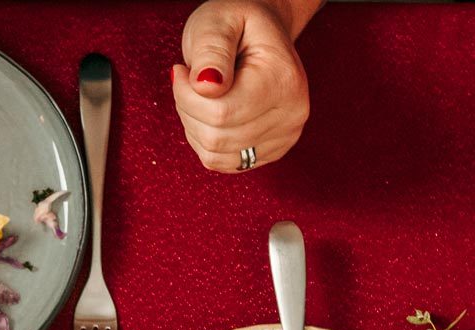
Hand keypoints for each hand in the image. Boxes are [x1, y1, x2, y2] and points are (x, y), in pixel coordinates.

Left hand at [172, 0, 315, 171]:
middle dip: (189, 110)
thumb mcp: (218, 23)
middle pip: (216, 137)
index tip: (182, 71)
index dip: (186, 96)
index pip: (220, 113)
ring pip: (215, 154)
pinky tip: (209, 113)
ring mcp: (284, 137)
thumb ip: (212, 52)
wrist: (260, 34)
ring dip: (194, 126)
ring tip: (202, 94)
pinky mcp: (270, 152)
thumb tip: (207, 88)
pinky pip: (221, 162)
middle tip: (191, 81)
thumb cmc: (238, 23)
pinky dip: (204, 141)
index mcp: (284, 80)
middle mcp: (292, 114)